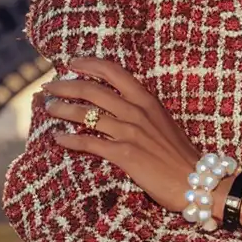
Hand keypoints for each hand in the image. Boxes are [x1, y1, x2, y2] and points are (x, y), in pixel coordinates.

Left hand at [38, 57, 210, 216]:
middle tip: (49, 86)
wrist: (193, 177)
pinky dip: (70, 140)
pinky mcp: (124, 155)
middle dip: (67, 86)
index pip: (115, 72)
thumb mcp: (160, 121)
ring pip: (87, 115)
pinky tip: (57, 138)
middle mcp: (137, 111)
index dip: (90, 65)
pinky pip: (90, 144)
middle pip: (94, 90)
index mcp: (147, 99)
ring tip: (49, 107)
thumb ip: (139, 110)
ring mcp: (130, 132)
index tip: (72, 64)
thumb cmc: (177, 151)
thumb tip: (114, 104)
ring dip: (63, 110)